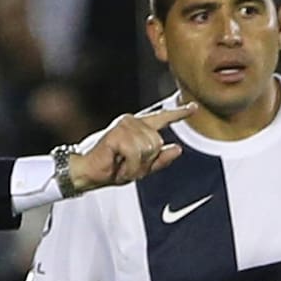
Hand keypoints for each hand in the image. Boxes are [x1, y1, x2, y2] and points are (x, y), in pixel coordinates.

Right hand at [69, 103, 196, 192]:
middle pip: (157, 143)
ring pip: (149, 149)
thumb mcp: (140, 167)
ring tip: (122, 166)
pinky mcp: (118, 133)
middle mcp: (133, 122)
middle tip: (128, 167)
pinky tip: (119, 166)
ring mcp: (125, 125)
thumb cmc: (110, 169)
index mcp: (139, 128)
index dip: (179, 113)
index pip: (162, 118)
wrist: (87, 173)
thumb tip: (178, 149)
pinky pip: (137, 153)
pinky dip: (130, 166)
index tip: (194, 107)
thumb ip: (160, 159)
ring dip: (137, 165)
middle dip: (146, 162)